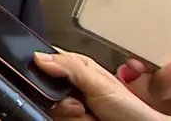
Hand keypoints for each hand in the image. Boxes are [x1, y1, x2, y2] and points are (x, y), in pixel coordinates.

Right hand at [34, 50, 166, 120]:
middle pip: (43, 88)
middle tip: (80, 104)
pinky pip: (55, 119)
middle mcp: (69, 86)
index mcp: (75, 68)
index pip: (45, 61)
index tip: (53, 81)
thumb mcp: (100, 83)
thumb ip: (71, 68)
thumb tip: (40, 56)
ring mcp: (67, 106)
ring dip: (69, 115)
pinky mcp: (67, 119)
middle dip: (61, 100)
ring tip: (89, 115)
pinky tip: (87, 120)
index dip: (43, 70)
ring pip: (49, 107)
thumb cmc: (130, 109)